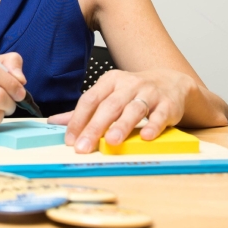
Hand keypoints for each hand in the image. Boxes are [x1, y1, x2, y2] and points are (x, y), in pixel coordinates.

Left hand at [47, 68, 195, 152]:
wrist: (170, 83)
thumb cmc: (134, 92)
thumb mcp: (109, 95)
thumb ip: (85, 110)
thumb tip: (56, 122)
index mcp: (110, 82)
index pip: (89, 100)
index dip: (78, 119)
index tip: (70, 139)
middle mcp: (128, 85)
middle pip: (109, 106)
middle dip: (95, 127)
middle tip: (84, 146)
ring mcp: (149, 93)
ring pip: (133, 109)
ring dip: (123, 125)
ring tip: (113, 141)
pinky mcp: (167, 104)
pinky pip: (159, 115)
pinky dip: (153, 125)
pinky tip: (145, 136)